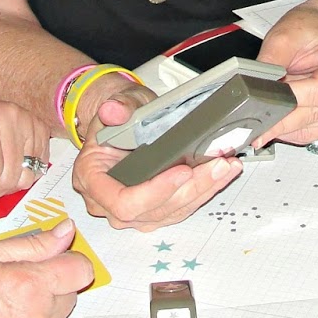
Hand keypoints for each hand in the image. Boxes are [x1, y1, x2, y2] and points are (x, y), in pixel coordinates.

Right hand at [70, 95, 241, 229]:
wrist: (122, 123)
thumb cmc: (119, 117)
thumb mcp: (117, 104)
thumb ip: (116, 108)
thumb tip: (114, 111)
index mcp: (92, 179)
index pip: (122, 201)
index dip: (154, 192)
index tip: (182, 171)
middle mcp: (109, 204)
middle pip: (153, 210)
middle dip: (191, 188)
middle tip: (216, 165)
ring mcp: (133, 211)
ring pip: (172, 212)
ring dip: (203, 190)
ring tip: (226, 167)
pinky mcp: (154, 211)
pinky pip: (180, 209)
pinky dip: (203, 192)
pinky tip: (221, 175)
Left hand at [258, 3, 317, 145]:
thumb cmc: (310, 30)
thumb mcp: (284, 36)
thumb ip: (270, 62)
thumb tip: (253, 88)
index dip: (290, 102)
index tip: (265, 108)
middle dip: (282, 119)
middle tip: (254, 124)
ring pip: (316, 130)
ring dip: (288, 126)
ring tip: (270, 111)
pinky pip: (317, 134)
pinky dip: (296, 130)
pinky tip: (282, 119)